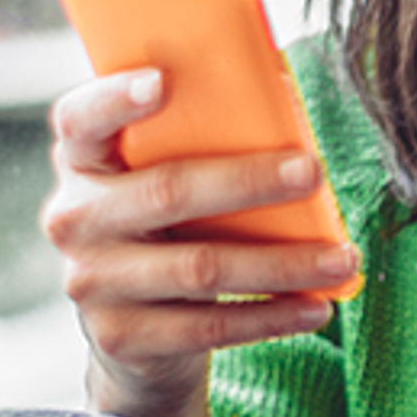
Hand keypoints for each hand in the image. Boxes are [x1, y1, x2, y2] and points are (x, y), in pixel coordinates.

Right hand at [43, 67, 361, 416]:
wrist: (133, 332)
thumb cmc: (167, 226)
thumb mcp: (162, 177)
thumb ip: (198, 137)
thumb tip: (281, 99)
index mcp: (82, 161)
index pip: (80, 118)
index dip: (116, 97)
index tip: (164, 80)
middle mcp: (74, 219)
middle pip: (166, 191)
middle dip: (248, 182)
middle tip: (312, 173)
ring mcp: (92, 282)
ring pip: (201, 267)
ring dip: (282, 263)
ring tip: (342, 258)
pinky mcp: (122, 336)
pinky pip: (209, 326)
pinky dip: (271, 317)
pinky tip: (315, 305)